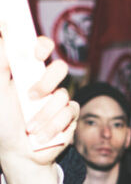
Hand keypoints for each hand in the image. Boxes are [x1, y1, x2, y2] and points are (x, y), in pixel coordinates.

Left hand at [0, 36, 78, 183]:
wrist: (18, 152)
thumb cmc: (3, 122)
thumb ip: (0, 62)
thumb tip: (5, 31)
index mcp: (28, 73)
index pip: (41, 49)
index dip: (42, 45)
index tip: (36, 51)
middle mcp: (46, 84)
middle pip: (60, 68)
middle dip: (46, 83)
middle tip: (30, 96)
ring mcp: (60, 101)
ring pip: (63, 95)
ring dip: (44, 114)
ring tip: (30, 128)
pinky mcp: (70, 117)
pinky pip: (70, 113)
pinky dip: (53, 126)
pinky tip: (41, 135)